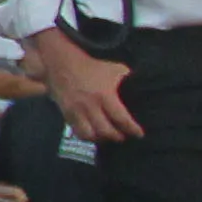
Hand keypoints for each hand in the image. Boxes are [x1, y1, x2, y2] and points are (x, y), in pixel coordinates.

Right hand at [27, 28, 139, 142]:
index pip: (122, 119)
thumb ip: (125, 78)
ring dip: (101, 138)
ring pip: (90, 134)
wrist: (62, 63)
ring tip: (107, 137)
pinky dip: (86, 135)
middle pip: (106, 131)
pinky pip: (77, 130)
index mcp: (105, 96)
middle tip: (123, 136)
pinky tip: (93, 134)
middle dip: (117, 136)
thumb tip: (139, 82)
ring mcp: (77, 111)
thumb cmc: (90, 65)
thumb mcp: (112, 69)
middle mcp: (91, 106)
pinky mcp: (66, 113)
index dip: (132, 129)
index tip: (139, 134)